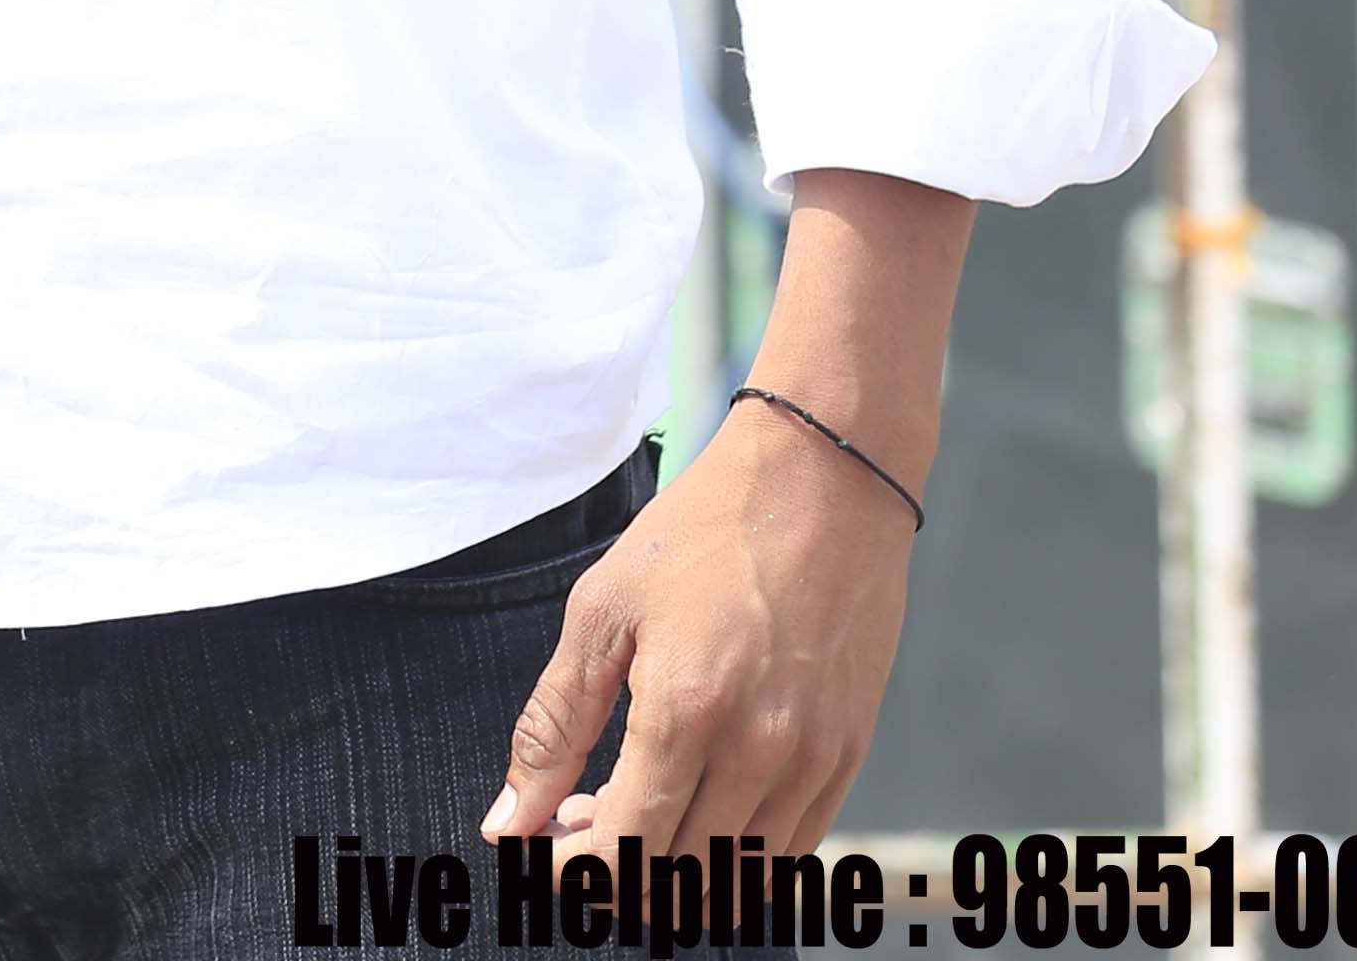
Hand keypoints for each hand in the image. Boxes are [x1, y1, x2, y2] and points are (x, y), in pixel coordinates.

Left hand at [485, 410, 920, 857]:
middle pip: (678, 877)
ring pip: (736, 878)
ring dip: (675, 867)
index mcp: (687, 711)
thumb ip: (552, 727)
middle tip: (577, 814)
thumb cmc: (702, 530)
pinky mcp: (850, 754)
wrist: (823, 479)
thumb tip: (507, 821)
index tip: (542, 842)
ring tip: (635, 801)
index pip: (626, 852)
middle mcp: (761, 751)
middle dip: (614, 868)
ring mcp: (815, 759)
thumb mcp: (601, 612)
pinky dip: (734, 852)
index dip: (572, 868)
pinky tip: (697, 798)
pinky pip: (790, 849)